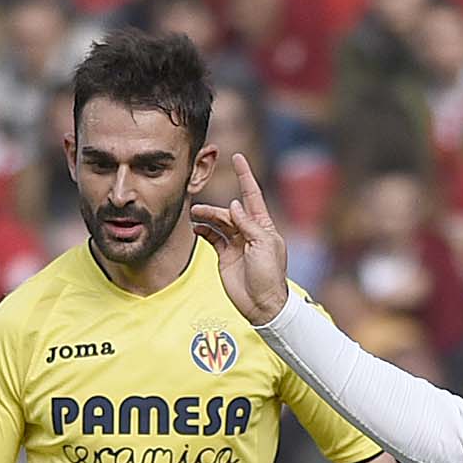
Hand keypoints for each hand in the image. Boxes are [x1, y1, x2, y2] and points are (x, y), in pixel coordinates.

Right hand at [189, 153, 290, 324]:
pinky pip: (213, 238)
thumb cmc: (268, 275)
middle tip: (198, 208)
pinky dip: (204, 231)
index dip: (245, 176)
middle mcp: (249, 232)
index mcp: (263, 226)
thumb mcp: (263, 245)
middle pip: (230, 211)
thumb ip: (248, 224)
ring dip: (207, 217)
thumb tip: (235, 205)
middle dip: (215, 208)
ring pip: (219, 223)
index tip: (238, 157)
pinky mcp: (226, 256)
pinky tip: (195, 229)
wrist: (262, 304)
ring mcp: (237, 244)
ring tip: (193, 216)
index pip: (253, 195)